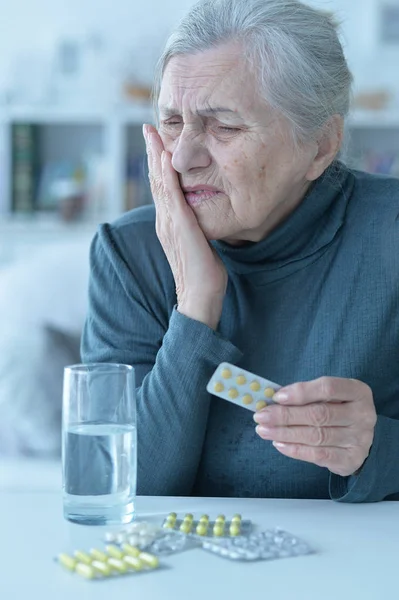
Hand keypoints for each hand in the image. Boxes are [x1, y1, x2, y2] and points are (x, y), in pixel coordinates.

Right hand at [143, 124, 227, 328]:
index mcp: (168, 224)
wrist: (199, 296)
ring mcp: (168, 222)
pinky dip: (166, 172)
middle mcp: (164, 221)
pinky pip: (171, 193)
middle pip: (155, 180)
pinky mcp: (179, 225)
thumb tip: (201, 218)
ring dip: (156, 155)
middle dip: (152, 153)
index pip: (161, 189)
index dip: (158, 165)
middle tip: (149, 128)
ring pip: (159, 182)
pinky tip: (166, 155)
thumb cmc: (203, 274)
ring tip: (153, 133)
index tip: (157, 144)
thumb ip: (195, 229)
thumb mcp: (198, 244)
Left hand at [254, 377, 376, 476]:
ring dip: (285, 433)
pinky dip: (295, 449)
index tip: (276, 397)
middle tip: (261, 416)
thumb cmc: (337, 410)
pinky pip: (318, 455)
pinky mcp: (351, 459)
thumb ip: (307, 395)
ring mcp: (359, 439)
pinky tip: (279, 444)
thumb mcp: (330, 396)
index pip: (328, 388)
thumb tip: (273, 400)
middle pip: (319, 414)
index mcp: (358, 392)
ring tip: (264, 431)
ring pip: (316, 436)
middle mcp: (363, 415)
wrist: (360, 439)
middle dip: (285, 415)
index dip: (300, 392)